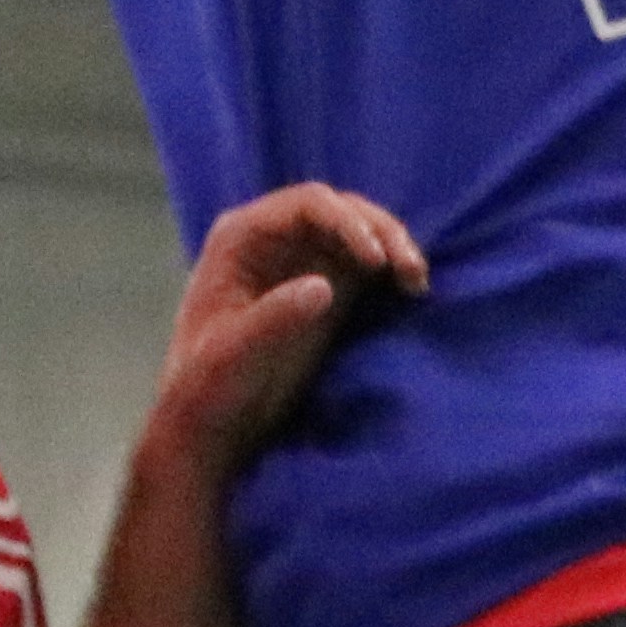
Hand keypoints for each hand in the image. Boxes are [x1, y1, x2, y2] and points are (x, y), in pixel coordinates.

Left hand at [147, 182, 424, 471]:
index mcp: (242, 235)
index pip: (306, 204)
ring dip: (391, 246)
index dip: (347, 222)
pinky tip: (412, 289)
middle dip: (379, 230)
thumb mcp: (233, 354)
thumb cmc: (208, 386)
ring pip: (358, 231)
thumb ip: (274, 318)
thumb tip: (323, 285)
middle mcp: (275, 236)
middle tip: (409, 268)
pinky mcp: (326, 288)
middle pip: (339, 209)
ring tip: (417, 279)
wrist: (214, 422)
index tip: (375, 260)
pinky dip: (391, 270)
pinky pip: (365, 263)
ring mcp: (301, 260)